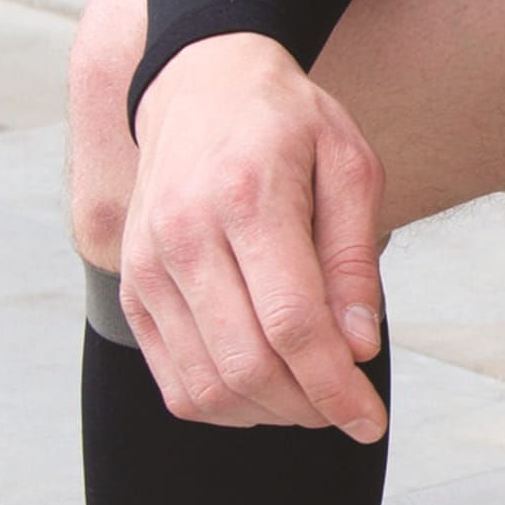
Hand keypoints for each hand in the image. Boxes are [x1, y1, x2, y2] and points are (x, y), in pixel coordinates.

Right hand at [119, 32, 390, 438]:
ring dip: (269, 413)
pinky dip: (224, 405)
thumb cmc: (286, 124)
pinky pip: (174, 381)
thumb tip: (359, 347)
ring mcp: (149, 267)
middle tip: (347, 406)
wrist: (200, 84)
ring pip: (206, 386)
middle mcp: (184, 236)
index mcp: (247, 198)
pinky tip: (266, 389)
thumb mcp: (349, 164)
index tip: (370, 420)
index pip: (292, 323)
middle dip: (308, 407)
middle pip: (247, 365)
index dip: (335, 387)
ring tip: (311, 395)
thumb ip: (354, 257)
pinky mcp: (134, 290)